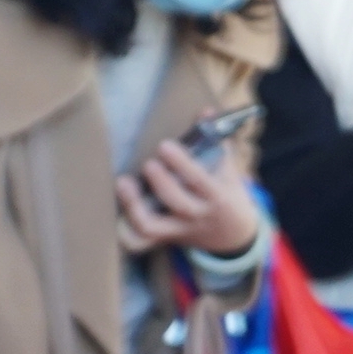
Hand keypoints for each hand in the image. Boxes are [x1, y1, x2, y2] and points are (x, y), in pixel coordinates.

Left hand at [116, 140, 259, 258]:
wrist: (234, 237)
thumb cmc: (229, 197)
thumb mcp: (229, 172)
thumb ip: (216, 142)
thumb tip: (205, 112)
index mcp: (218, 196)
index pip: (200, 180)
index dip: (182, 164)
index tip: (165, 146)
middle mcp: (198, 216)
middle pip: (178, 202)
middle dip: (161, 181)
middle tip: (149, 163)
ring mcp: (180, 230)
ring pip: (153, 226)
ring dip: (134, 206)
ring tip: (124, 183)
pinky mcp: (165, 239)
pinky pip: (141, 241)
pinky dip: (126, 231)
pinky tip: (117, 211)